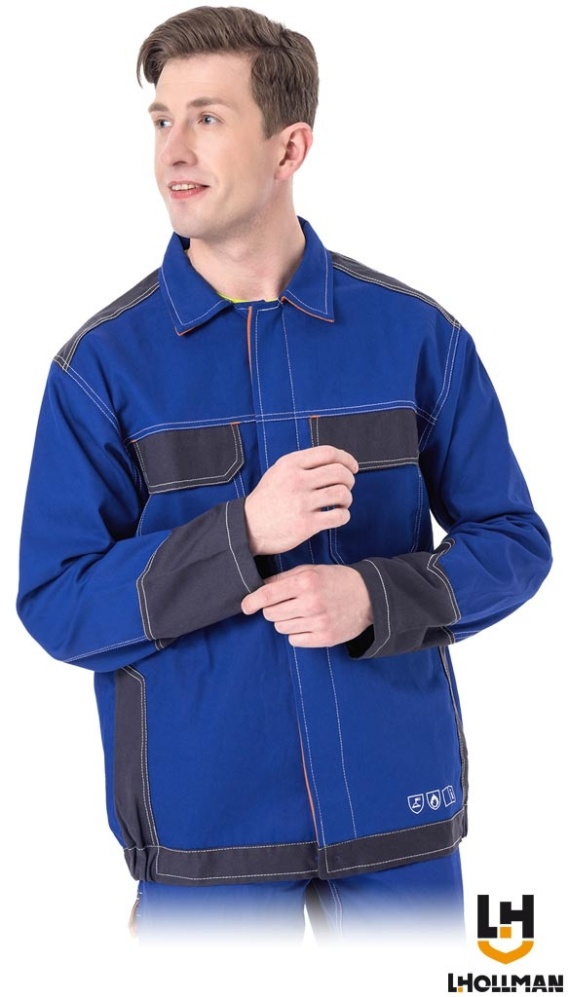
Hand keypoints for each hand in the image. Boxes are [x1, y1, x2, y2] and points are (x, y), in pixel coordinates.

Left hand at [241, 564, 372, 647]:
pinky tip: (309, 624)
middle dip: (274, 610)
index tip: (245, 607)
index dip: (252, 602)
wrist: (369, 596)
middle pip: (271, 614)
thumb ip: (283, 578)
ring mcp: (318, 622)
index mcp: (305, 582)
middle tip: (287, 605)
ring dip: (286, 622)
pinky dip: (297, 634)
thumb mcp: (311, 570)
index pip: (268, 595)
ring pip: (281, 628)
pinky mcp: (325, 638)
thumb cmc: (335, 580)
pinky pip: (294, 640)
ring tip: (302, 613)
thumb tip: (258, 588)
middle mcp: (311, 602)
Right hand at [244, 446, 357, 555]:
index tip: (352, 467)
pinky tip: (338, 516)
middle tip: (347, 487)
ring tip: (342, 503)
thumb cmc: (267, 499)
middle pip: (339, 472)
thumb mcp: (278, 471)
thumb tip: (335, 461)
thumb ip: (303, 464)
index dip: (346, 458)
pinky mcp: (307, 524)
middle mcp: (297, 481)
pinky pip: (339, 516)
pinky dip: (344, 515)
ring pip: (342, 493)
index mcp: (290, 464)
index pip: (328, 453)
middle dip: (349, 479)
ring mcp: (302, 503)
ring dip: (348, 498)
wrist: (249, 526)